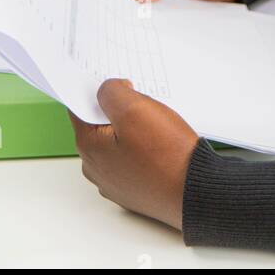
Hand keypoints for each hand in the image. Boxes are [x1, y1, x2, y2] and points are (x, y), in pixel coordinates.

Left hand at [68, 80, 197, 230]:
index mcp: (90, 148)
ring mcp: (116, 183)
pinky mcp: (135, 190)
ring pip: (116, 143)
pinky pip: (131, 160)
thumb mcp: (134, 109)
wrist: (195, 192)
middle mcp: (97, 169)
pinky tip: (159, 144)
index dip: (95, 91)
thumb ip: (111, 92)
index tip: (113, 83)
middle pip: (99, 126)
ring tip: (155, 123)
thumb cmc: (165, 154)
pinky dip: (141, 148)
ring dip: (131, 129)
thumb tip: (108, 90)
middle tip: (140, 101)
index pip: (80, 109)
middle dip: (116, 110)